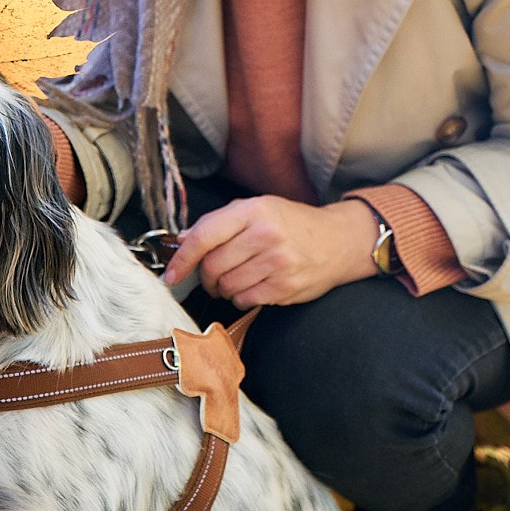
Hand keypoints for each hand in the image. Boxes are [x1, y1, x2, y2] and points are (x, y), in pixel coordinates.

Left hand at [162, 194, 379, 308]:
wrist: (338, 241)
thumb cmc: (292, 224)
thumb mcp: (258, 209)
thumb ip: (219, 222)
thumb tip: (181, 241)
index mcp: (254, 210)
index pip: (204, 236)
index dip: (182, 259)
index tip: (171, 275)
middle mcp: (265, 235)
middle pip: (213, 266)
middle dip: (206, 277)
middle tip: (212, 276)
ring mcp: (277, 263)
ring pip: (227, 286)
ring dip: (224, 288)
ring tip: (238, 277)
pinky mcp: (285, 287)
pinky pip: (245, 300)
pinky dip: (241, 298)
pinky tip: (253, 286)